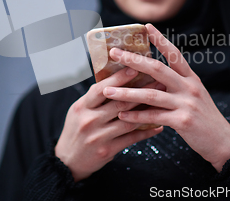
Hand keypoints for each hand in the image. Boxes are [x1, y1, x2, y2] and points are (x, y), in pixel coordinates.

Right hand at [55, 67, 163, 181]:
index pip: (101, 89)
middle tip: (158, 81)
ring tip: (162, 102)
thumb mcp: (79, 110)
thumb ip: (95, 98)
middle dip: (141, 91)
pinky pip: (131, 138)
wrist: (67, 161)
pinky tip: (157, 126)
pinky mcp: (107, 150)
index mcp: (81, 106)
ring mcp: (98, 136)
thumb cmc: (75, 131)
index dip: (118, 78)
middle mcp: (89, 120)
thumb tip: (116, 80)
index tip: (134, 68)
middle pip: (119, 103)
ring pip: (128, 120)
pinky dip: (146, 131)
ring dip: (147, 111)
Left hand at [103, 23, 229, 171]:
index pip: (175, 54)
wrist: (223, 142)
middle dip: (133, 60)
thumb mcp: (194, 96)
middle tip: (114, 53)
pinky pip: (154, 116)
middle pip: (157, 69)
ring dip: (126, 93)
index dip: (160, 40)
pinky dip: (136, 117)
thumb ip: (176, 85)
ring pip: (150, 94)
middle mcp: (189, 87)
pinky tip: (122, 115)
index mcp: (191, 78)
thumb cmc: (204, 119)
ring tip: (107, 91)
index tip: (146, 27)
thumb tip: (151, 78)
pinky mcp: (182, 121)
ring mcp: (186, 103)